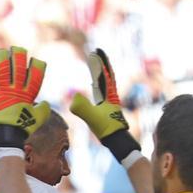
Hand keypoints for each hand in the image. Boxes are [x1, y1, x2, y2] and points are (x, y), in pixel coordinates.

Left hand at [0, 46, 50, 148]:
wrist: (8, 136)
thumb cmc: (24, 127)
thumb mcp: (39, 118)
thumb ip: (44, 109)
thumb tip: (46, 104)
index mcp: (28, 94)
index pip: (35, 75)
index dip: (37, 65)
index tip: (36, 61)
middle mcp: (16, 90)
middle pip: (18, 67)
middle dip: (18, 55)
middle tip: (16, 49)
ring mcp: (2, 92)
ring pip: (2, 70)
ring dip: (1, 58)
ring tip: (0, 52)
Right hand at [70, 48, 139, 162]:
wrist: (118, 142)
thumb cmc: (107, 130)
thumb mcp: (93, 119)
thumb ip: (83, 108)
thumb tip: (74, 98)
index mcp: (108, 96)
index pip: (104, 75)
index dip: (100, 62)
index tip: (96, 51)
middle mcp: (110, 96)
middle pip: (106, 75)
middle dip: (101, 63)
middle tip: (97, 52)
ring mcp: (109, 102)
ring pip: (104, 83)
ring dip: (100, 72)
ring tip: (95, 64)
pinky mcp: (106, 109)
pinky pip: (101, 91)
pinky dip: (98, 84)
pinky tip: (94, 85)